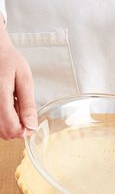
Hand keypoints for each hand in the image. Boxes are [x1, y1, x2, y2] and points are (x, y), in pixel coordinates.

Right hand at [0, 15, 36, 139]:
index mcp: (0, 96)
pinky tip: (6, 105)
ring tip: (13, 103)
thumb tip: (32, 126)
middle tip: (22, 109)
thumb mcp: (24, 79)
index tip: (31, 122)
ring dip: (10, 122)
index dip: (25, 130)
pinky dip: (3, 118)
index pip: (12, 129)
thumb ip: (27, 104)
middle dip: (18, 126)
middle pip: (5, 133)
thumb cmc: (9, 61)